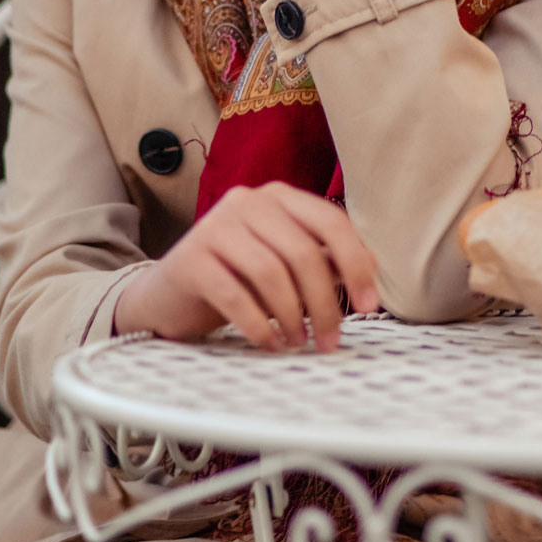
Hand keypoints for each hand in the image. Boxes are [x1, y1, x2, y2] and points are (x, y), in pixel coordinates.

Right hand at [112, 182, 381, 350]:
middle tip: (331, 339)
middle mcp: (247, 202)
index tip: (369, 305)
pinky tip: (268, 344)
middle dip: (324, 303)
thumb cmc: (236, 279)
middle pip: (302, 252)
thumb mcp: (284, 265)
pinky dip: (257, 326)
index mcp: (278, 197)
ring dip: (291, 317)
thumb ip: (322, 260)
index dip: (356, 264)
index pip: (330, 221)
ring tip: (297, 343)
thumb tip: (372, 267)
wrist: (168, 295)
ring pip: (271, 273)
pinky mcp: (190, 259)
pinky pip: (234, 295)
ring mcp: (215, 227)